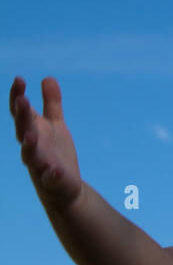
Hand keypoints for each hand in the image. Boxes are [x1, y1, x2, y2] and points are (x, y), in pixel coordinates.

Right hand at [10, 76, 83, 210]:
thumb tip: (47, 78)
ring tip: (30, 135)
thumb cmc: (55, 153)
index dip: (17, 97)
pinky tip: (54, 171)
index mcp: (32, 131)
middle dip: (21, 115)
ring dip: (28, 145)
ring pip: (29, 155)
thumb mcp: (55, 125)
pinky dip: (51, 175)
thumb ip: (51, 103)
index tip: (19, 79)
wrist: (64, 187)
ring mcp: (39, 165)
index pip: (20, 113)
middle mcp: (31, 147)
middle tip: (22, 98)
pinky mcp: (52, 181)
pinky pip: (49, 178)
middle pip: (22, 130)